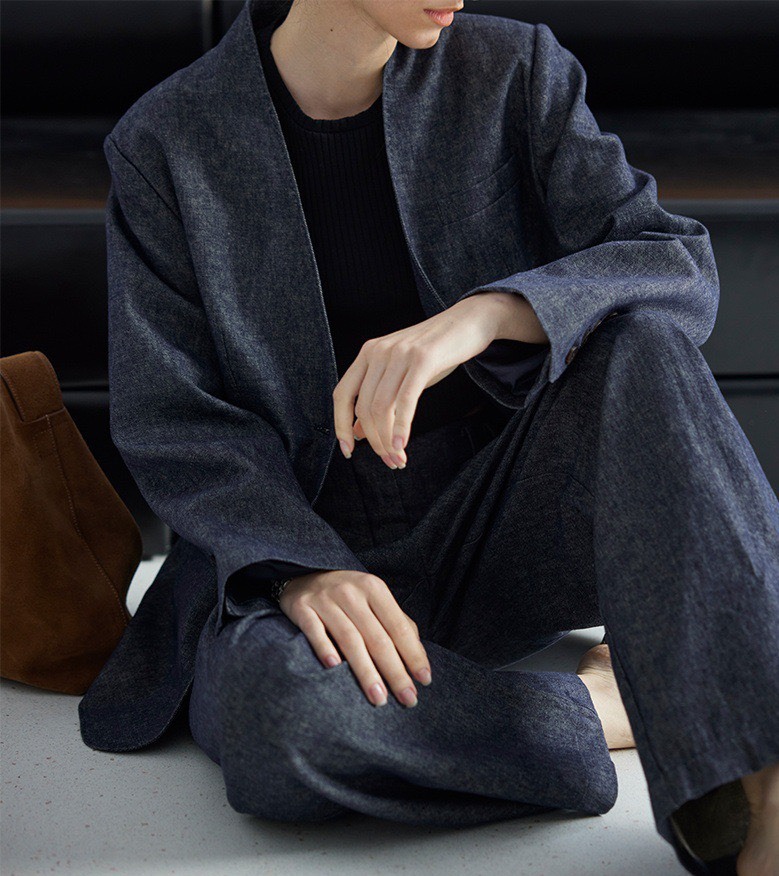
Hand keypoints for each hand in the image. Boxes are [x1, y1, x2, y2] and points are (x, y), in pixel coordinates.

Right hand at [278, 569, 431, 707]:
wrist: (304, 576)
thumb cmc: (348, 595)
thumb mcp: (375, 600)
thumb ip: (398, 624)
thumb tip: (419, 658)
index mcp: (374, 589)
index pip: (399, 627)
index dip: (413, 655)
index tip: (424, 680)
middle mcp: (351, 592)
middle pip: (377, 638)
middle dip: (394, 672)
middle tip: (407, 699)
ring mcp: (325, 600)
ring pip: (350, 640)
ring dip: (366, 672)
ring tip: (378, 698)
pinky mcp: (302, 608)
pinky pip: (315, 631)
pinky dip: (325, 648)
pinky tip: (335, 668)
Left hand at [332, 291, 540, 466]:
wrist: (469, 320)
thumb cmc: (435, 352)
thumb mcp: (401, 374)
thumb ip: (378, 398)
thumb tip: (357, 432)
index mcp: (368, 354)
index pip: (342, 395)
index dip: (340, 426)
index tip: (348, 451)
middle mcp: (378, 352)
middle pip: (364, 407)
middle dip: (375, 441)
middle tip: (390, 461)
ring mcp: (400, 353)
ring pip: (382, 407)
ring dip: (388, 440)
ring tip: (399, 459)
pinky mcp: (423, 359)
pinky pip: (405, 400)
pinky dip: (401, 427)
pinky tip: (402, 445)